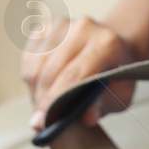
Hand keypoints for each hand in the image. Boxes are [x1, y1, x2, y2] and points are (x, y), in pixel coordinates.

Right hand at [21, 15, 139, 130]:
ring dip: (35, 90)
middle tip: (40, 121)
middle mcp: (84, 28)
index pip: (73, 76)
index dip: (54, 101)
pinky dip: (31, 77)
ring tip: (46, 104)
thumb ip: (103, 105)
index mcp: (107, 43)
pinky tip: (45, 85)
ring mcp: (63, 25)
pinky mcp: (47, 27)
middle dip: (41, 100)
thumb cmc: (118, 74)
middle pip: (50, 71)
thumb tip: (86, 117)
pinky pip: (28, 58)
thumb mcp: (120, 95)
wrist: (115, 47)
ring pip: (35, 65)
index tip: (40, 124)